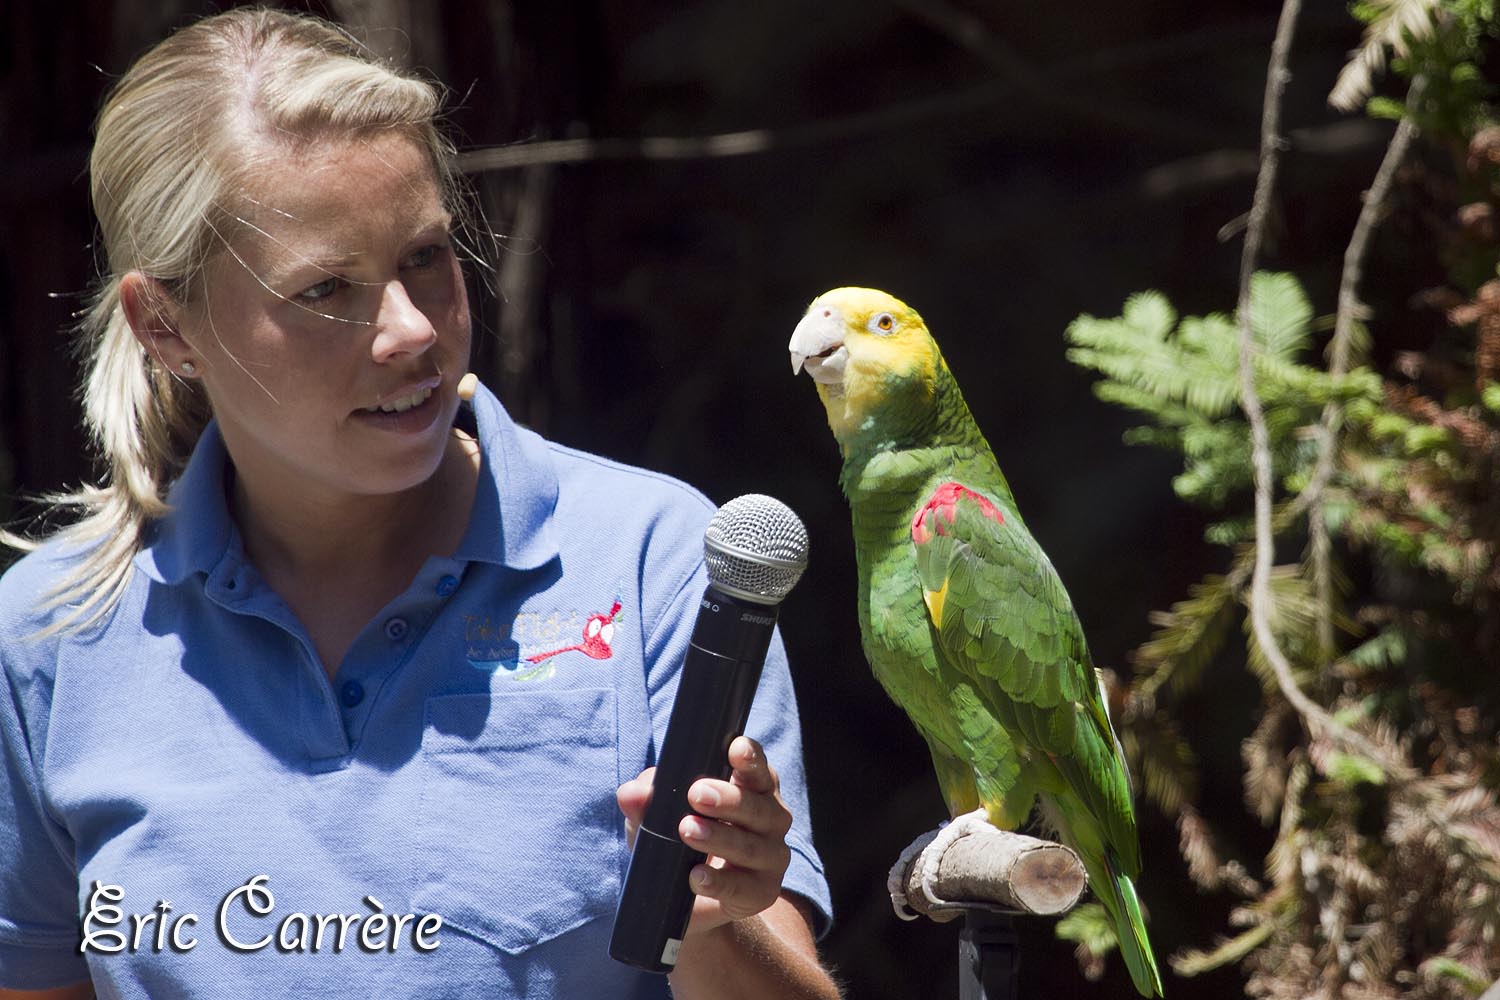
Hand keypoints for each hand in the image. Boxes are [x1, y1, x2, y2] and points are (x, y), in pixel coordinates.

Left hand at [615, 736, 793, 934]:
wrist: (690, 902)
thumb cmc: (679, 843)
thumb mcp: (657, 819)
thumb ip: (646, 802)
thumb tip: (631, 793)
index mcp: (753, 789)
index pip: (758, 770)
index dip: (750, 758)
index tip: (735, 749)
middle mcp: (771, 819)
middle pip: (758, 807)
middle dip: (728, 799)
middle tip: (697, 794)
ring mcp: (772, 857)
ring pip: (751, 846)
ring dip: (720, 837)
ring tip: (688, 831)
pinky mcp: (762, 892)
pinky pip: (744, 888)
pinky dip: (720, 882)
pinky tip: (697, 877)